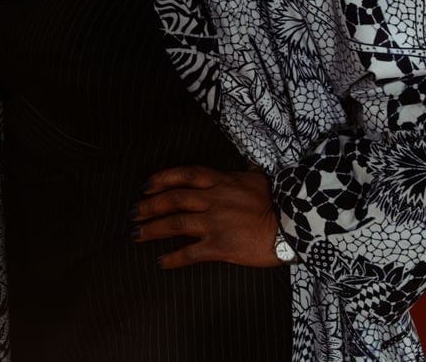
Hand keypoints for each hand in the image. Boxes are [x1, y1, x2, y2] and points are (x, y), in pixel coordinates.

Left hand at [130, 164, 280, 268]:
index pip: (184, 174)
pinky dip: (172, 257)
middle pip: (173, 199)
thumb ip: (244, 172)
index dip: (161, 179)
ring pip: (175, 223)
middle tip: (134, 212)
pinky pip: (190, 252)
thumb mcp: (257, 178)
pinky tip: (160, 261)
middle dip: (150, 205)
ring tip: (136, 234)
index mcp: (220, 181)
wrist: (291, 225)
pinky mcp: (220, 246)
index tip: (146, 185)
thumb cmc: (277, 201)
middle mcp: (213, 199)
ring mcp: (214, 223)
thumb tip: (245, 164)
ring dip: (152, 229)